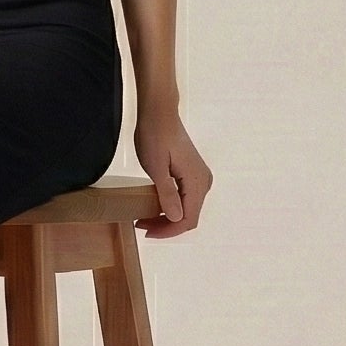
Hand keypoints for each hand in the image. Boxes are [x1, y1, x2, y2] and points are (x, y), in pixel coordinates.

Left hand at [133, 103, 211, 236]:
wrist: (160, 113)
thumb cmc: (155, 135)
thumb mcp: (156, 167)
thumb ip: (167, 193)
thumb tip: (177, 217)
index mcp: (197, 181)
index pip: (188, 219)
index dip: (169, 231)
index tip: (148, 232)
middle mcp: (204, 181)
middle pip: (189, 216)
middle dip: (167, 226)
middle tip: (142, 226)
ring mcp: (200, 177)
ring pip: (187, 209)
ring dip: (168, 218)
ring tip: (145, 218)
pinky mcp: (193, 173)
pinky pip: (186, 198)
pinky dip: (171, 206)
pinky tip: (154, 206)